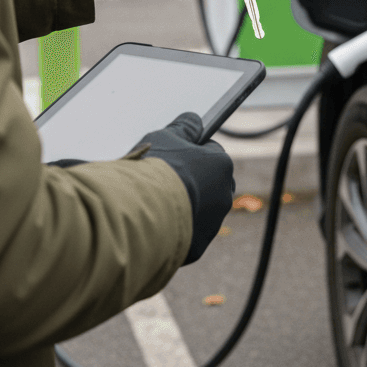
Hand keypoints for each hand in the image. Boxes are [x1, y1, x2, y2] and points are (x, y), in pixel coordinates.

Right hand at [137, 113, 232, 264]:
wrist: (142, 212)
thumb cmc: (155, 170)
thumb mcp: (166, 137)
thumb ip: (183, 126)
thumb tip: (194, 120)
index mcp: (221, 166)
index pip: (211, 154)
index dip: (190, 153)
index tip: (175, 156)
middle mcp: (224, 195)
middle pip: (208, 184)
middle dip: (191, 181)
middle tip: (164, 180)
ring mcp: (212, 224)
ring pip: (198, 211)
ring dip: (183, 205)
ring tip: (155, 202)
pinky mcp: (197, 246)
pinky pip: (186, 234)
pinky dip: (174, 228)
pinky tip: (155, 222)